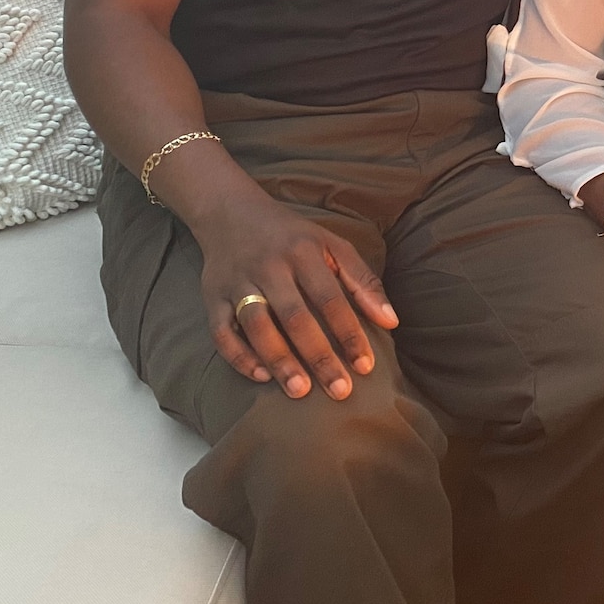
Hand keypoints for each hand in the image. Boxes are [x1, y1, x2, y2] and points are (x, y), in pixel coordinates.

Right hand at [195, 190, 398, 399]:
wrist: (230, 213)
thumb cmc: (292, 236)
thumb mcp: (332, 245)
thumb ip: (362, 280)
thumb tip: (391, 321)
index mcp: (303, 252)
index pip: (331, 299)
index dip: (349, 333)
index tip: (365, 366)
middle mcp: (270, 267)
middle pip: (295, 317)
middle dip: (318, 356)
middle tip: (339, 390)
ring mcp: (238, 282)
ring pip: (256, 325)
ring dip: (278, 360)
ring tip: (300, 391)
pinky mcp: (212, 296)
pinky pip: (221, 331)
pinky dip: (239, 355)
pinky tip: (261, 375)